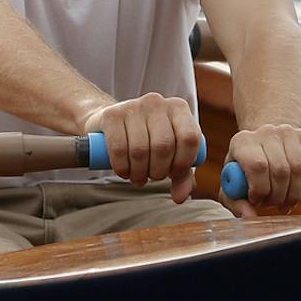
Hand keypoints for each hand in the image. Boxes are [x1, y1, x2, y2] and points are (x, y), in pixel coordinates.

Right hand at [82, 92, 202, 201]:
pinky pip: (119, 148)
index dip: (182, 162)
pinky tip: (123, 172)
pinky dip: (122, 167)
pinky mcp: (112, 114)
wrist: (111, 123)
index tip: (173, 173)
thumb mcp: (170, 155)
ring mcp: (133, 106)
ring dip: (139, 172)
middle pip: (164, 146)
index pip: (190, 138)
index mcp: (178, 108)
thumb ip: (182, 176)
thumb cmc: (147, 140)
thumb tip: (181, 197)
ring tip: (137, 177)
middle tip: (152, 177)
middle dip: (158, 171)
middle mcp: (157, 102)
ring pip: (140, 149)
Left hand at [223, 123, 300, 214]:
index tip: (257, 200)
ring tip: (288, 201)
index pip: (257, 166)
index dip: (261, 189)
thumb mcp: (234, 185)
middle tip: (274, 204)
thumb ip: (236, 203)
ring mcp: (287, 131)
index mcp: (242, 142)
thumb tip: (249, 216)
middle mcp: (265, 132)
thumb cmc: (247, 170)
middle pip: (280, 170)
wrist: (266, 145)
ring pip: (299, 169)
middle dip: (279, 196)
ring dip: (296, 194)